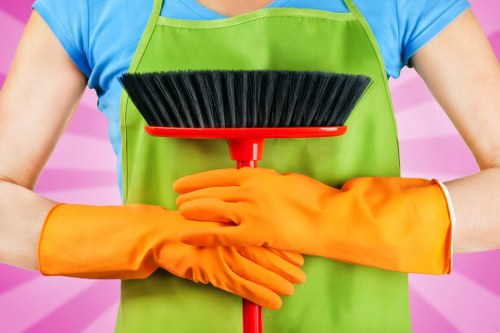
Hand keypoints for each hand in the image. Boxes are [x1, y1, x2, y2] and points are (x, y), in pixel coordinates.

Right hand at [38, 204, 305, 308]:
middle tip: (302, 276)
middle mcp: (232, 236)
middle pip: (265, 254)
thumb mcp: (212, 217)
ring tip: (291, 291)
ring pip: (256, 271)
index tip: (300, 256)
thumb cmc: (187, 224)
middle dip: (285, 267)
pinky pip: (241, 286)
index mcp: (234, 220)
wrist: (161, 233)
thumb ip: (232, 221)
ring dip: (276, 282)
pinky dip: (259, 294)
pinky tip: (273, 302)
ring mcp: (222, 254)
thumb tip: (253, 225)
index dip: (284, 248)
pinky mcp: (213, 270)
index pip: (264, 235)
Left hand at [174, 168, 331, 250]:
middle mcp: (248, 191)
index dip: (197, 180)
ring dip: (193, 210)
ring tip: (180, 212)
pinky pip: (221, 235)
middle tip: (178, 198)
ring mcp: (250, 212)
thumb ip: (264, 182)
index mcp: (256, 176)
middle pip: (211, 192)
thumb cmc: (311, 198)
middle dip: (192, 195)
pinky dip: (201, 235)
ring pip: (212, 209)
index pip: (218, 176)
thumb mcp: (285, 180)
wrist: (327, 217)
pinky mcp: (254, 233)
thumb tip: (254, 183)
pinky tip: (187, 236)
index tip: (183, 183)